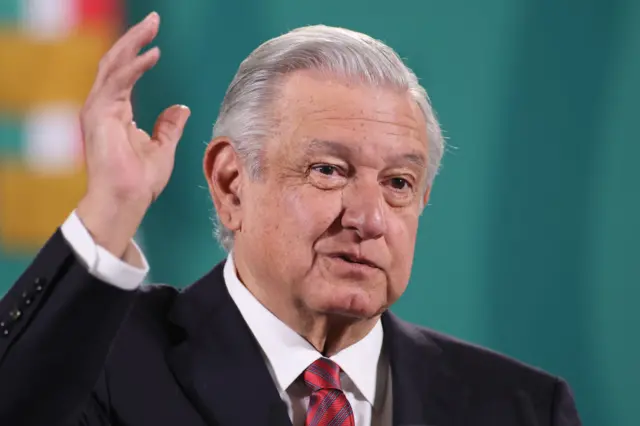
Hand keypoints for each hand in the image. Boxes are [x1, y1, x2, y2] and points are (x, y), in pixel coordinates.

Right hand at [77, 12, 189, 258]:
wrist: (126, 201)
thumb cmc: (141, 181)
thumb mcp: (162, 147)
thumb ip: (169, 126)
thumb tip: (180, 108)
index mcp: (116, 111)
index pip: (125, 72)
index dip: (139, 51)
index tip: (156, 37)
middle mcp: (104, 106)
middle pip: (117, 61)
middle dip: (135, 38)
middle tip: (154, 18)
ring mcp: (98, 109)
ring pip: (113, 65)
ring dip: (133, 43)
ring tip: (152, 26)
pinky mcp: (99, 115)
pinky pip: (116, 83)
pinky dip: (133, 67)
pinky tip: (151, 54)